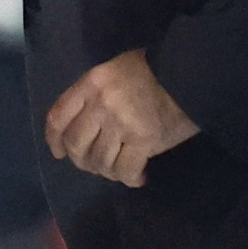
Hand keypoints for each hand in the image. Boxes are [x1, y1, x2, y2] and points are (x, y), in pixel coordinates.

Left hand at [45, 47, 198, 185]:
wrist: (192, 73)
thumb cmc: (155, 70)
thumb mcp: (116, 70)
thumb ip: (96, 93)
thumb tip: (85, 125)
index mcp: (91, 83)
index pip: (58, 117)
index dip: (55, 141)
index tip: (60, 153)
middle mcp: (100, 103)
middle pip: (76, 145)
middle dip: (84, 161)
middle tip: (99, 165)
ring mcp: (120, 122)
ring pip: (100, 161)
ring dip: (109, 172)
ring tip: (122, 169)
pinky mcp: (143, 139)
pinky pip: (125, 170)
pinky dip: (130, 178)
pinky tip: (140, 177)